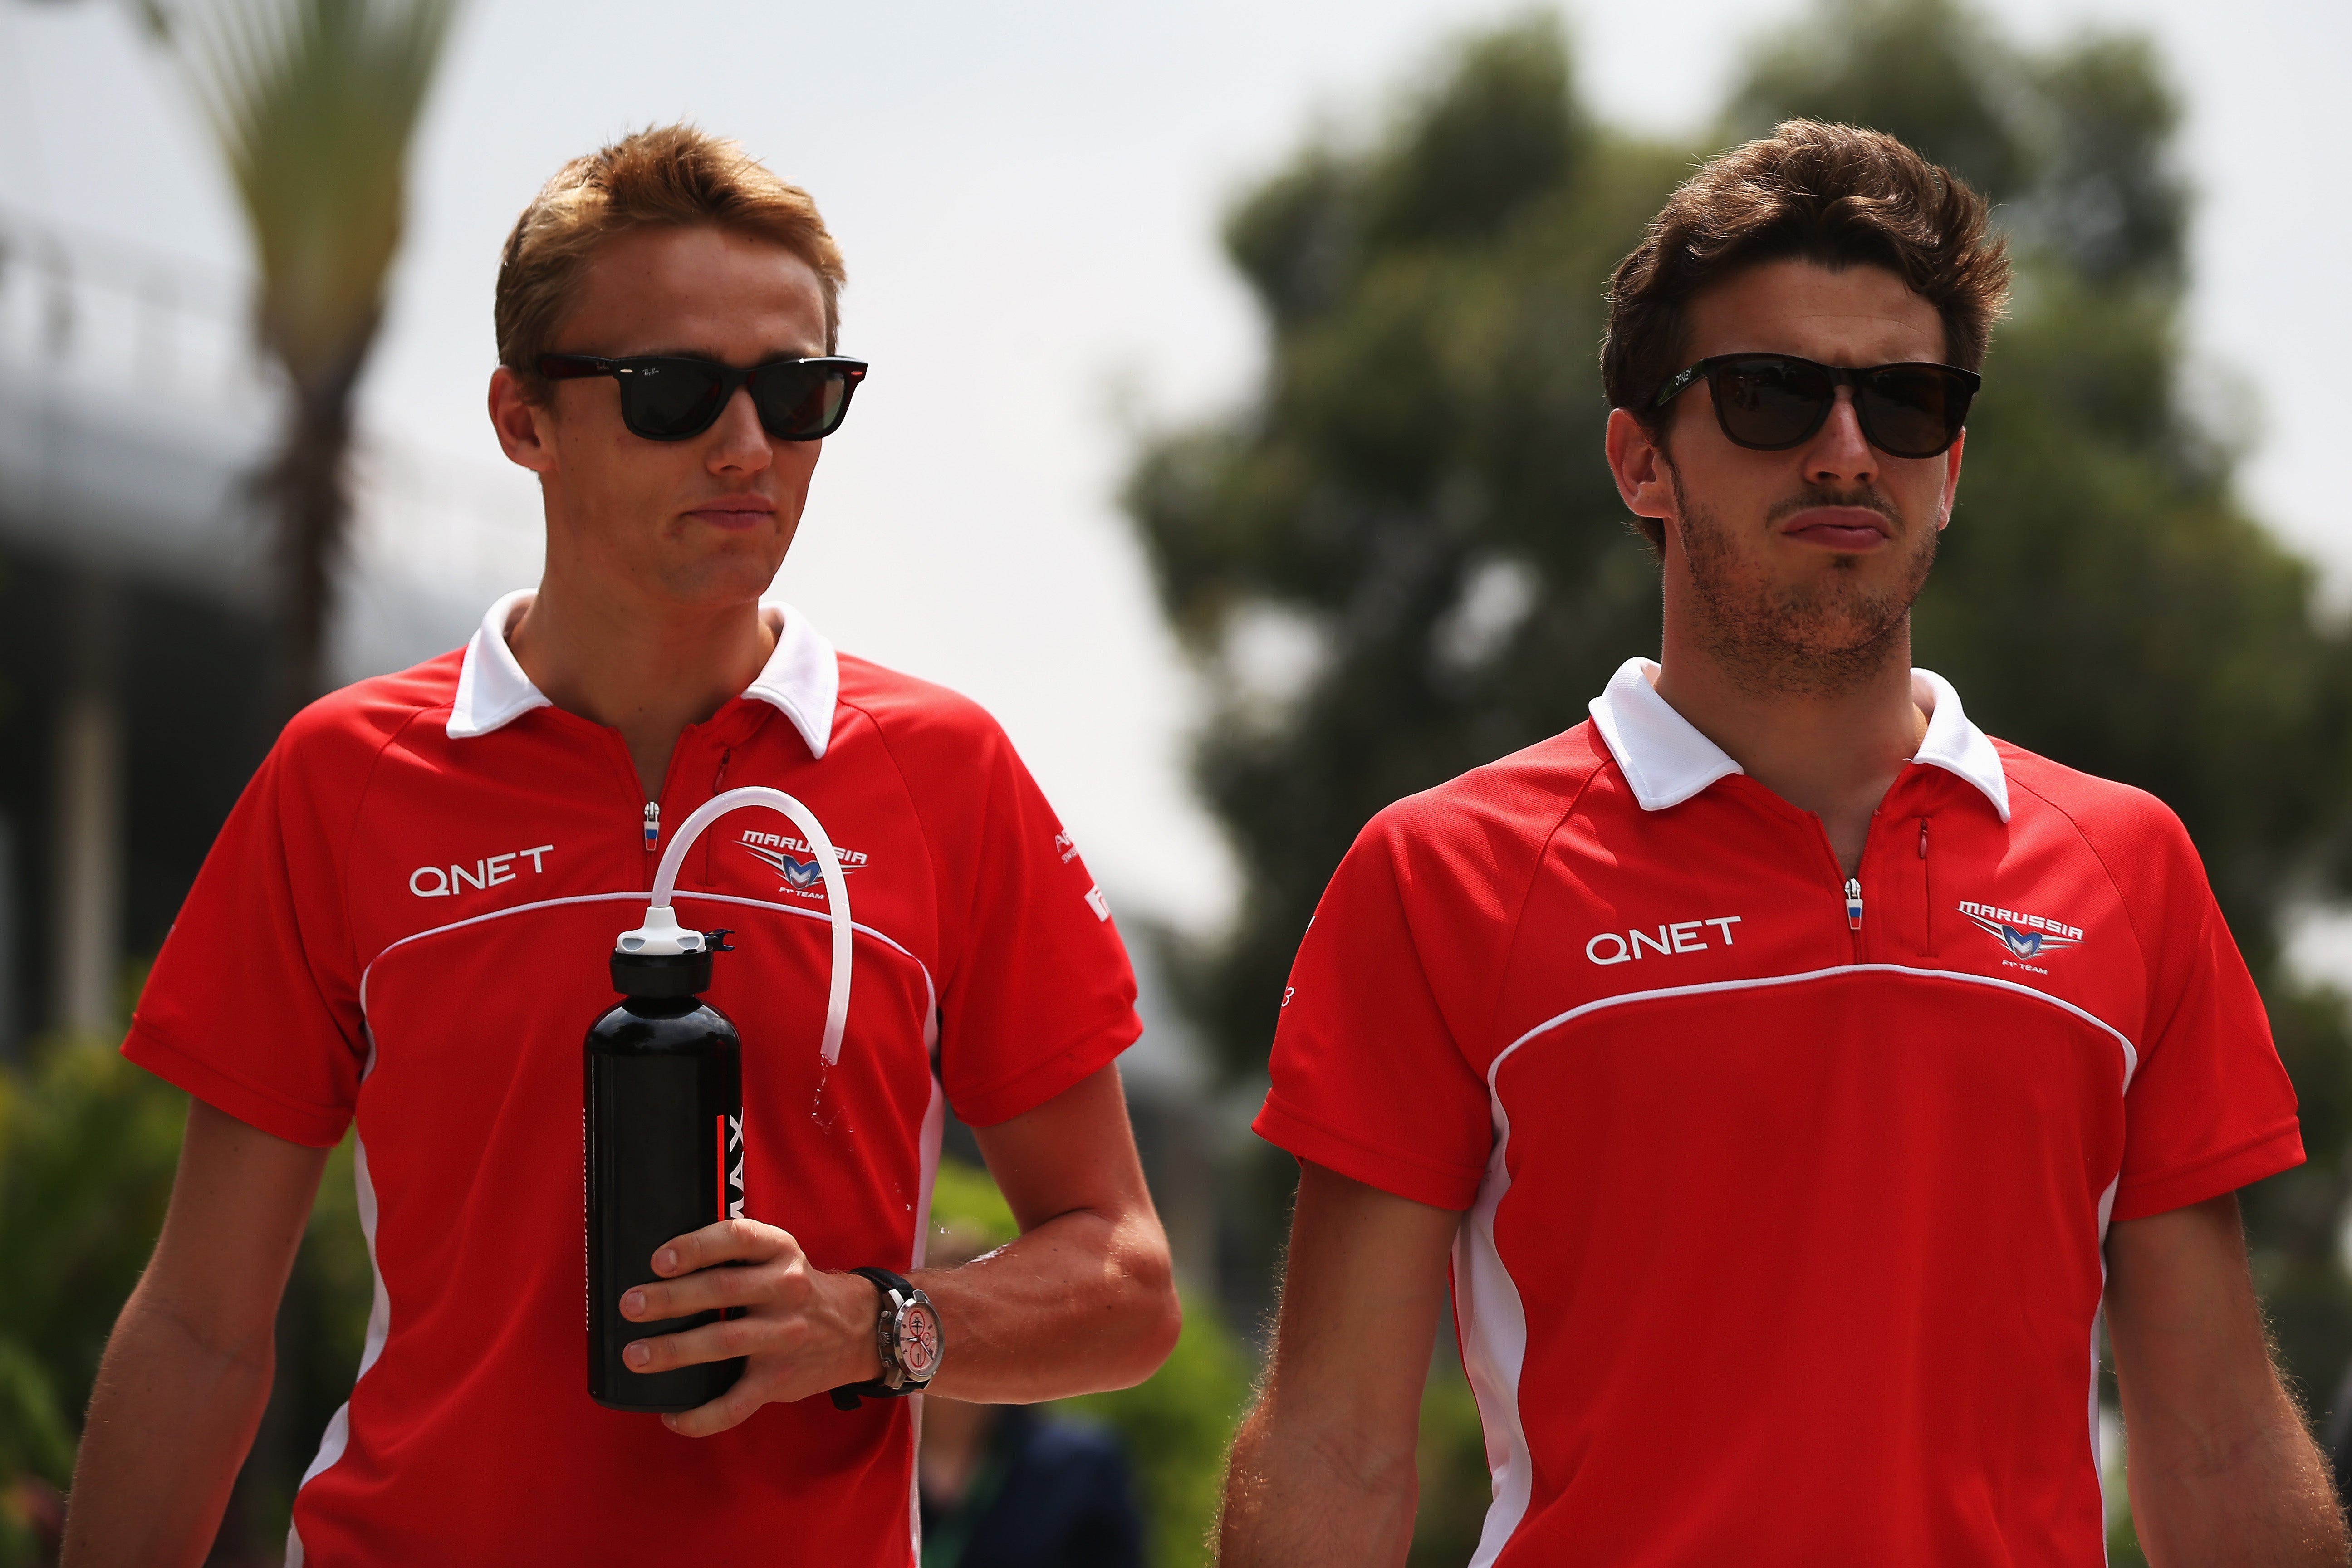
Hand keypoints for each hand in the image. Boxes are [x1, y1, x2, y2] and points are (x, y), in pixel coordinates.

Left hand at [616, 1218, 881, 1436]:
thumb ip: (734, 1255)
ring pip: (723, 1343)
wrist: (856, 1329)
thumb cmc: (795, 1290)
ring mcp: (783, 1337)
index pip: (737, 1239)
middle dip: (670, 1299)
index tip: (659, 1260)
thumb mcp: (778, 1256)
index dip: (695, 1247)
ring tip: (636, 1356)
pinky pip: (736, 1403)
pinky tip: (672, 1416)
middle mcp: (786, 1290)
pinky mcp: (780, 1379)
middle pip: (722, 1289)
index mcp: (780, 1252)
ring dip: (674, 1350)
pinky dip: (701, 1415)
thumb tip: (659, 1269)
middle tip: (631, 1305)